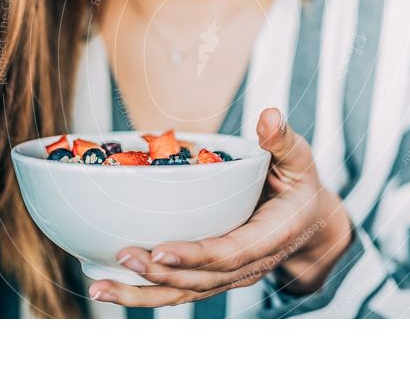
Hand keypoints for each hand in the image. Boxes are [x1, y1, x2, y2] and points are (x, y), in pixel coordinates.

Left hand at [89, 108, 353, 306]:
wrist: (308, 220)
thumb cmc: (299, 183)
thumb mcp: (298, 158)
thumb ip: (281, 140)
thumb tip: (268, 116)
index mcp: (272, 236)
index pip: (232, 252)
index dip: (196, 255)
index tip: (161, 251)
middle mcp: (251, 264)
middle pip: (202, 278)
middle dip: (159, 273)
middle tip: (122, 255)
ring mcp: (231, 275)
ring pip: (185, 292)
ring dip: (142, 293)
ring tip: (100, 288)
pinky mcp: (215, 276)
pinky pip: (180, 290)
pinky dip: (145, 294)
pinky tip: (111, 288)